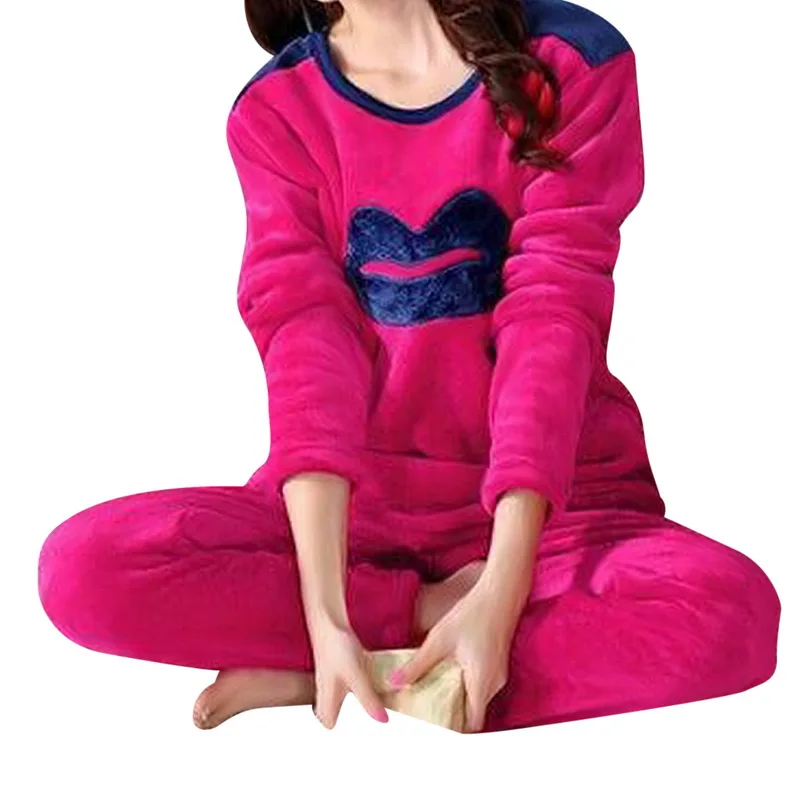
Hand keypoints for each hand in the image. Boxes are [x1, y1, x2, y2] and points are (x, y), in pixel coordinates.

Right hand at [308, 616, 388, 729]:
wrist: (328, 618)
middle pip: (332, 708)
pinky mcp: (339, 661)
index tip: (356, 731)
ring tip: (378, 696)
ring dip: (359, 695)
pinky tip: (373, 674)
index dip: (337, 726)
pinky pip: (349, 677)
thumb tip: (383, 721)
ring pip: (341, 693)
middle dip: (347, 712)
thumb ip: (368, 699)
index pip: (327, 722)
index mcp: (328, 697)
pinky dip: (361, 679)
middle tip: (372, 712)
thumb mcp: (355, 676)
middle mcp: (328, 688)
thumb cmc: (336, 647)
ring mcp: (332, 674)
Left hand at [389, 580, 517, 732]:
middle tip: (428, 707)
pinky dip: (466, 685)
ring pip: (478, 698)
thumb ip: (418, 664)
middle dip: (452, 713)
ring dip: (458, 697)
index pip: (471, 724)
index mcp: (481, 683)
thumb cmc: (473, 614)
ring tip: (434, 689)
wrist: (500, 593)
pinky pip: (481, 685)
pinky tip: (449, 672)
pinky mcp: (497, 663)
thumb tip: (395, 683)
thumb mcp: (440, 640)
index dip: (453, 727)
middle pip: (474, 713)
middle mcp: (494, 683)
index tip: (434, 722)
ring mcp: (498, 673)